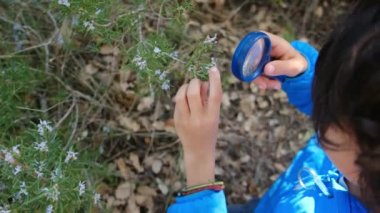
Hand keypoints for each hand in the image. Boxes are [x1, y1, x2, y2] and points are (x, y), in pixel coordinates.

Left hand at [173, 67, 222, 185]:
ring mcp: (185, 120)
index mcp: (212, 117)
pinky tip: (186, 100)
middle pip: (193, 92)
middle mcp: (198, 119)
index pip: (215, 95)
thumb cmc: (209, 131)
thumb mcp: (214, 117)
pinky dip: (182, 97)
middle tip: (197, 81)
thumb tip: (203, 82)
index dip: (214, 80)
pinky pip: (177, 103)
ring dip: (185, 87)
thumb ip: (209, 100)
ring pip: (181, 96)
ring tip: (189, 88)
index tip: (213, 68)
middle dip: (194, 82)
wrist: (198, 151)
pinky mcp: (177, 121)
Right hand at [252, 32, 307, 89]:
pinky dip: (263, 82)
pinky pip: (254, 75)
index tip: (256, 63)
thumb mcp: (294, 66)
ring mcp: (258, 57)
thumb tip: (266, 69)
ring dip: (261, 80)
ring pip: (251, 68)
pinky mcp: (256, 66)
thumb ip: (282, 67)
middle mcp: (263, 47)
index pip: (258, 39)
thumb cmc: (296, 63)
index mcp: (273, 42)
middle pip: (251, 57)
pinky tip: (275, 84)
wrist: (296, 70)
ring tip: (276, 85)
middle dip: (257, 73)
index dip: (254, 49)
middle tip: (266, 84)